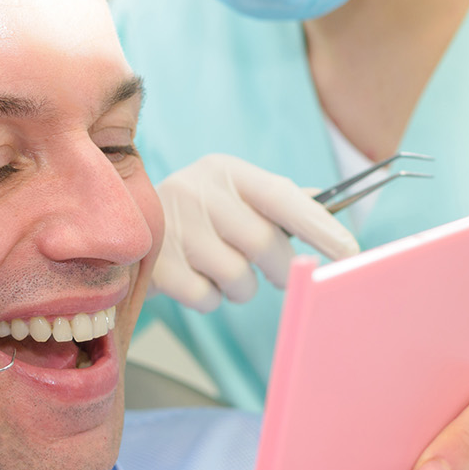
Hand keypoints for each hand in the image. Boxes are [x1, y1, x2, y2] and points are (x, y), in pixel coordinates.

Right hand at [153, 154, 358, 311]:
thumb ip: (280, 201)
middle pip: (263, 243)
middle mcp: (199, 191)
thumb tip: (332, 207)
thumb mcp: (233, 193)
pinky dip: (211, 299)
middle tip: (278, 274)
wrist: (117, 220)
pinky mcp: (156, 264)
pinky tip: (196, 279)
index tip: (351, 252)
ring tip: (224, 271)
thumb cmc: (199, 213)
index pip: (282, 196)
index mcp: (227, 171)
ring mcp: (174, 227)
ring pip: (239, 277)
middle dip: (280, 268)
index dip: (319, 225)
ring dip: (243, 287)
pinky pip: (207, 298)